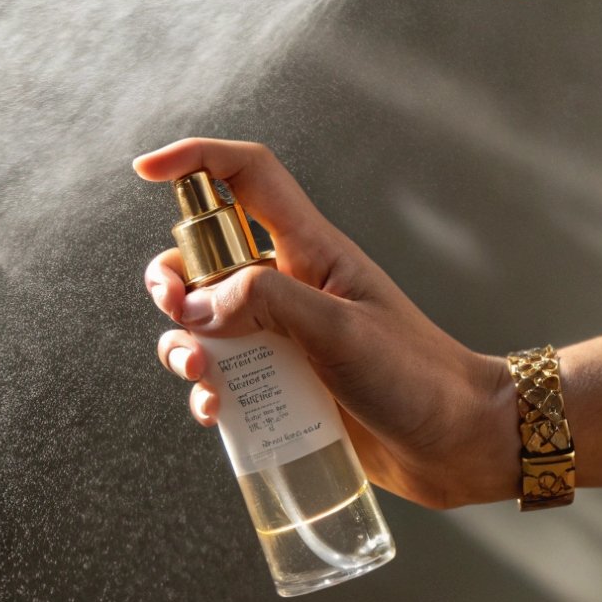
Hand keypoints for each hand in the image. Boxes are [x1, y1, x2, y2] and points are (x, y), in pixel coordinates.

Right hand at [136, 138, 512, 508]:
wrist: (457, 441)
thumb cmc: (415, 376)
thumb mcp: (340, 330)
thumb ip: (267, 302)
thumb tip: (194, 305)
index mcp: (313, 251)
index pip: (249, 178)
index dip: (198, 160)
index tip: (144, 170)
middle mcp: (294, 286)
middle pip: (205, 258)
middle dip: (172, 281)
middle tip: (178, 313)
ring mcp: (287, 338)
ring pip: (205, 324)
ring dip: (183, 345)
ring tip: (202, 375)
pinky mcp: (285, 387)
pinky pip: (225, 379)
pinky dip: (208, 394)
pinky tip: (219, 415)